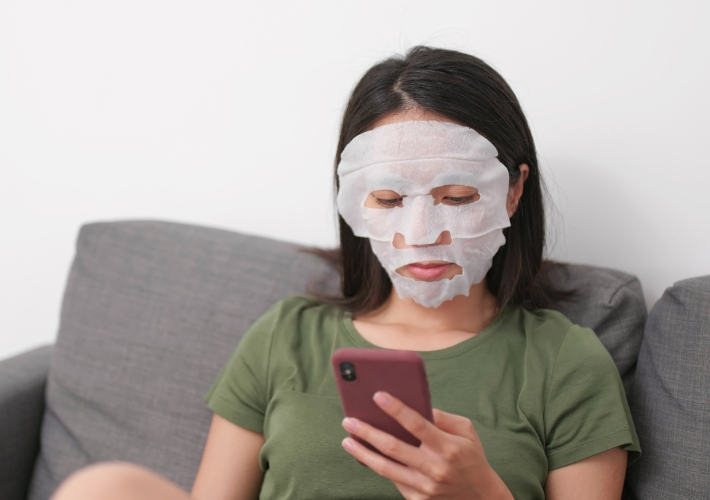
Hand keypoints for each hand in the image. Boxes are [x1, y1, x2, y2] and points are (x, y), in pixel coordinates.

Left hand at [341, 392, 512, 499]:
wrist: (480, 496)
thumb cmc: (470, 456)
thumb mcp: (465, 431)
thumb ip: (442, 416)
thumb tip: (415, 405)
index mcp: (447, 447)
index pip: (416, 424)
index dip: (395, 409)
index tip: (376, 395)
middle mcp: (434, 468)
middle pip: (393, 447)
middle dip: (367, 432)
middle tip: (348, 420)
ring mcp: (425, 486)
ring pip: (385, 468)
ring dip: (362, 452)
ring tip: (347, 439)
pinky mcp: (418, 499)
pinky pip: (393, 480)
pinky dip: (377, 466)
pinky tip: (365, 455)